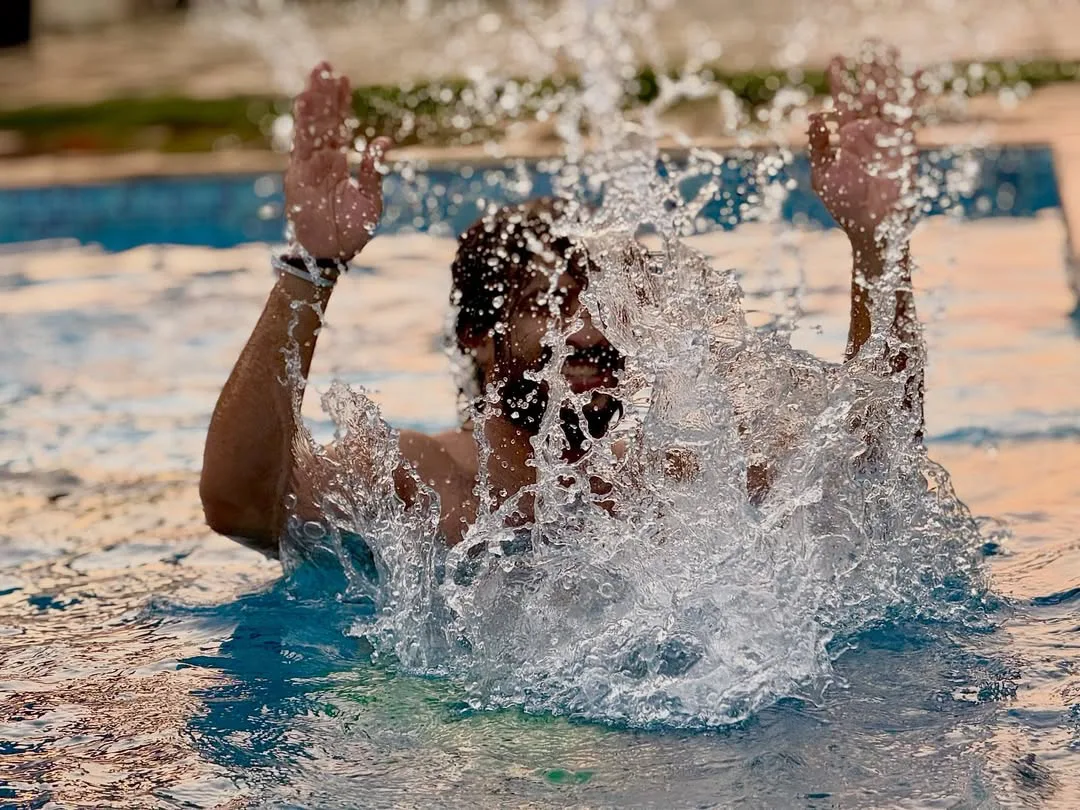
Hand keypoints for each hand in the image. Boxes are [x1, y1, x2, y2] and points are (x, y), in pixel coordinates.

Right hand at [285, 62, 390, 260]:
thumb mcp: (371, 199)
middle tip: (326, 65)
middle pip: (323, 120)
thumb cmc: (351, 231)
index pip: (340, 127)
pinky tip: (303, 103)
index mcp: (338, 164)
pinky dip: (302, 125)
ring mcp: (308, 167)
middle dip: (324, 93)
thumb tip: (384, 140)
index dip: (341, 104)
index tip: (345, 79)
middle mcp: (322, 160)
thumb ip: (373, 169)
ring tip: (316, 76)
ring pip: (310, 127)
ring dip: (313, 101)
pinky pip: (300, 146)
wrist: (332, 255)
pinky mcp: (298, 177)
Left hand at [808, 43, 922, 246]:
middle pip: (869, 95)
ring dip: (889, 75)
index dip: (840, 83)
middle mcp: (867, 134)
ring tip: (889, 49)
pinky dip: (911, 95)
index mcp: (845, 139)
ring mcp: (886, 138)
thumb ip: (819, 147)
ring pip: (888, 99)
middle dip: (868, 71)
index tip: (836, 61)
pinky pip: (908, 115)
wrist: (871, 227)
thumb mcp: (823, 175)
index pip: (842, 104)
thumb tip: (811, 118)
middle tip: (870, 43)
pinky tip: (915, 73)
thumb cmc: (844, 206)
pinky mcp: (904, 145)